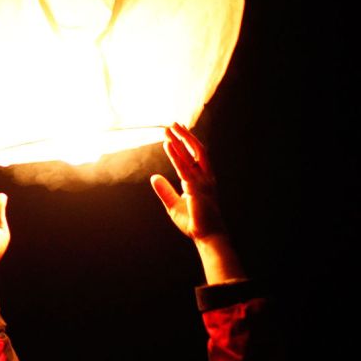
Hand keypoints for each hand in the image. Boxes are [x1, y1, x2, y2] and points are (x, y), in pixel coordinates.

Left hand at [149, 123, 225, 242]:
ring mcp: (203, 182)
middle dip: (185, 136)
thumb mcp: (173, 204)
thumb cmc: (194, 222)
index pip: (195, 156)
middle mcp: (205, 177)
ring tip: (169, 130)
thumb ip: (164, 190)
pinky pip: (186, 168)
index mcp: (202, 180)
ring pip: (192, 155)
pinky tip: (169, 146)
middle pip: (197, 150)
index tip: (176, 131)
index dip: (186, 142)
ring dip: (180, 141)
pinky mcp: (197, 189)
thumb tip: (153, 177)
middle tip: (172, 124)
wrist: (206, 236)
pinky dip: (177, 156)